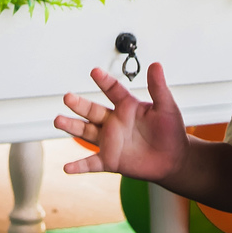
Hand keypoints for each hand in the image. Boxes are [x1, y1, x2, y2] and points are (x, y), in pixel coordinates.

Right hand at [54, 63, 188, 181]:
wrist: (174, 159)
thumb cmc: (170, 132)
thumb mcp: (166, 107)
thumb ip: (158, 87)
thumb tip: (156, 65)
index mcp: (127, 106)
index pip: (113, 90)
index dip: (104, 81)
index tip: (94, 72)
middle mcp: (114, 122)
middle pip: (92, 110)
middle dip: (79, 104)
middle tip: (68, 97)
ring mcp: (110, 141)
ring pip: (86, 132)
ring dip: (72, 126)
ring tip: (58, 120)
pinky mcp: (110, 160)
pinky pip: (91, 163)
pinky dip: (79, 166)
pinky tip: (67, 167)